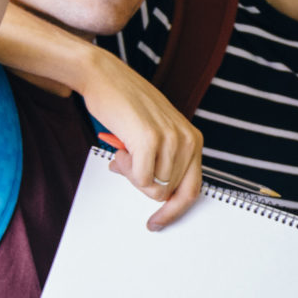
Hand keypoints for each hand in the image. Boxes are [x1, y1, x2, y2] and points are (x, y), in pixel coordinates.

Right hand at [83, 51, 202, 229]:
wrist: (104, 76)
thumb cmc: (125, 102)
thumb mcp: (155, 132)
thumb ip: (161, 160)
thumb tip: (155, 193)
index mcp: (192, 139)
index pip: (192, 189)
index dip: (174, 210)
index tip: (158, 221)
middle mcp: (187, 140)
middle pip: (169, 192)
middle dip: (143, 186)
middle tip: (128, 164)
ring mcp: (170, 140)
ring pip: (154, 189)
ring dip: (132, 175)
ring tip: (125, 150)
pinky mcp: (150, 140)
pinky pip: (140, 180)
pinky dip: (126, 170)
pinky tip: (121, 149)